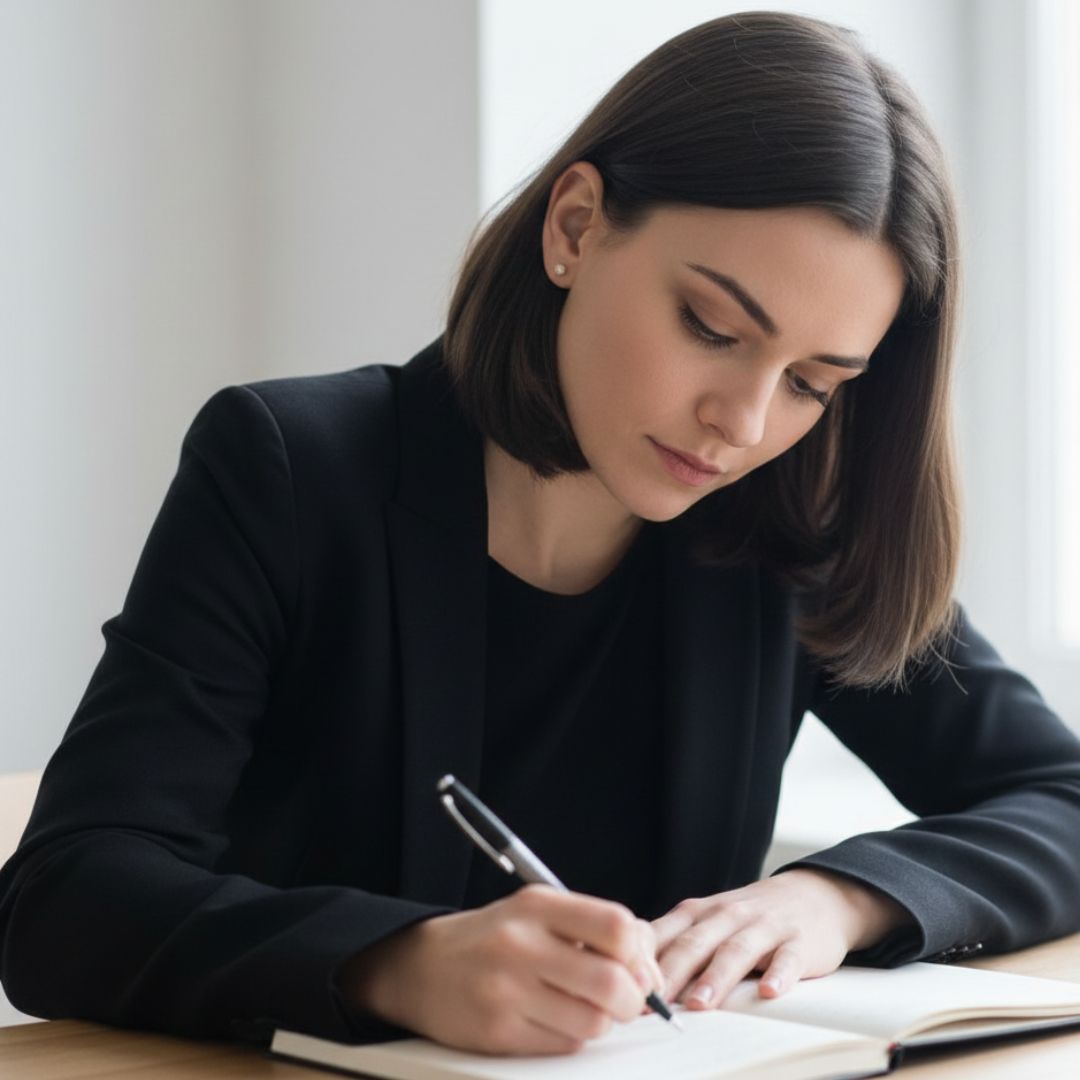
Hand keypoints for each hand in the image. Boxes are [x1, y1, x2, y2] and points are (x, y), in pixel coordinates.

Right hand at [339, 884, 664, 1055]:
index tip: (637, 966)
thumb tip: (649, 971)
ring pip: (593, 1022)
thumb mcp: (540, 913)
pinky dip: (571, 1038)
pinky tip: (552, 1019)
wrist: (422, 967)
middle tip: (625, 1000)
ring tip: (581, 1007)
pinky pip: (564, 1045)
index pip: (617, 926)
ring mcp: (507, 990)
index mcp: (538, 905)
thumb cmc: (496, 939)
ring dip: (600, 1021)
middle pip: (612, 983)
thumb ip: (594, 929)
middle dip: (633, 1000)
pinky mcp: (498, 1032)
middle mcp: (522, 943)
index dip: (640, 954)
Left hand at [650, 869, 911, 1009]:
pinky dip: (779, 974)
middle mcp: (728, 915)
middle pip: (695, 943)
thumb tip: (627, 973)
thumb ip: (674, 942)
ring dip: (716, 977)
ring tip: (700, 1003)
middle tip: (653, 1000)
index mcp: (700, 912)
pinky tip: (770, 991)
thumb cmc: (750, 916)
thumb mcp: (708, 920)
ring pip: (737, 951)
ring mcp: (764, 926)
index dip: (641, 958)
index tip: (623, 984)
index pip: (665, 933)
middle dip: (671, 972)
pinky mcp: (799, 941)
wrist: (813, 894)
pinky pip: (788, 958)